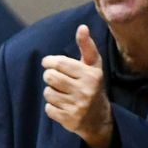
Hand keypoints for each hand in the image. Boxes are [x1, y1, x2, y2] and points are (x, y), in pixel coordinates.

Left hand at [41, 25, 112, 147]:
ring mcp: (78, 107)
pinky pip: (48, 109)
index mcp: (91, 75)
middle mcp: (85, 91)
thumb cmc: (93, 85)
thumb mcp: (93, 65)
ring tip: (61, 92)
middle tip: (55, 78)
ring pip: (48, 93)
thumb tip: (82, 27)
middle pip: (50, 77)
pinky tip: (62, 105)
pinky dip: (52, 107)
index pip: (59, 63)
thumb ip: (87, 46)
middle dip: (49, 76)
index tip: (48, 63)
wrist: (99, 118)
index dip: (49, 61)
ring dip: (51, 92)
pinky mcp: (70, 121)